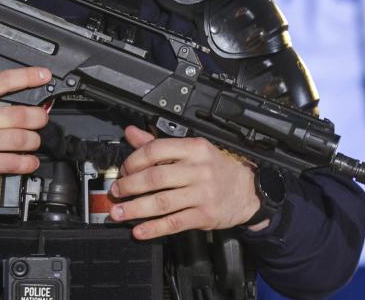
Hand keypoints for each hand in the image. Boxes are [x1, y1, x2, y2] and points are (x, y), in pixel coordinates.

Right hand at [0, 67, 50, 188]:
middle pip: (21, 114)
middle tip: (42, 118)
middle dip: (39, 117)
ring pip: (20, 139)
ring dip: (34, 141)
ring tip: (35, 141)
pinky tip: (30, 162)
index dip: (28, 77)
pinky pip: (11, 163)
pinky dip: (26, 163)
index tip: (43, 76)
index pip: (3, 81)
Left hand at [107, 125, 265, 239]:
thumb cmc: (217, 168)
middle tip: (116, 192)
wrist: (248, 190)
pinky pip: (174, 222)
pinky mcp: (204, 215)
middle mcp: (198, 169)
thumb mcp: (192, 150)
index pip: (156, 150)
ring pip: (162, 202)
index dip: (133, 161)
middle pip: (155, 177)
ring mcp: (202, 193)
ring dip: (135, 209)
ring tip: (119, 213)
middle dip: (129, 186)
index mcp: (193, 148)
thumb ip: (159, 144)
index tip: (124, 170)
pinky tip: (140, 231)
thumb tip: (131, 133)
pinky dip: (154, 228)